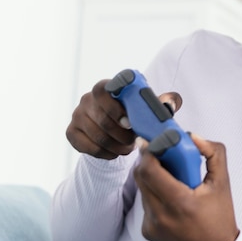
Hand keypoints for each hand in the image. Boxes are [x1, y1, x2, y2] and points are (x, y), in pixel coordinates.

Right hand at [66, 79, 181, 159]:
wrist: (116, 131)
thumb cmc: (136, 114)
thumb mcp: (150, 107)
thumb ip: (164, 102)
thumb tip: (170, 105)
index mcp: (106, 87)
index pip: (103, 90)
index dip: (115, 108)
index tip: (130, 122)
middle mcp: (87, 98)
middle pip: (102, 119)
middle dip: (122, 135)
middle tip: (134, 142)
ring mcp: (77, 115)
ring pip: (97, 136)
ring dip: (116, 146)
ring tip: (128, 148)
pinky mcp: (71, 132)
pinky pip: (87, 147)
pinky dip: (104, 153)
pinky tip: (114, 153)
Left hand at [134, 134, 238, 240]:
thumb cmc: (220, 217)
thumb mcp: (222, 182)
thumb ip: (213, 153)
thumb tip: (192, 137)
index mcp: (180, 202)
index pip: (150, 170)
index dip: (149, 152)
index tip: (155, 141)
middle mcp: (161, 215)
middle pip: (141, 177)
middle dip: (149, 160)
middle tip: (161, 152)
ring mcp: (152, 225)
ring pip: (142, 189)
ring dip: (152, 177)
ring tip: (171, 176)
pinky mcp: (147, 231)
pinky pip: (145, 204)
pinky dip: (154, 194)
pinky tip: (171, 196)